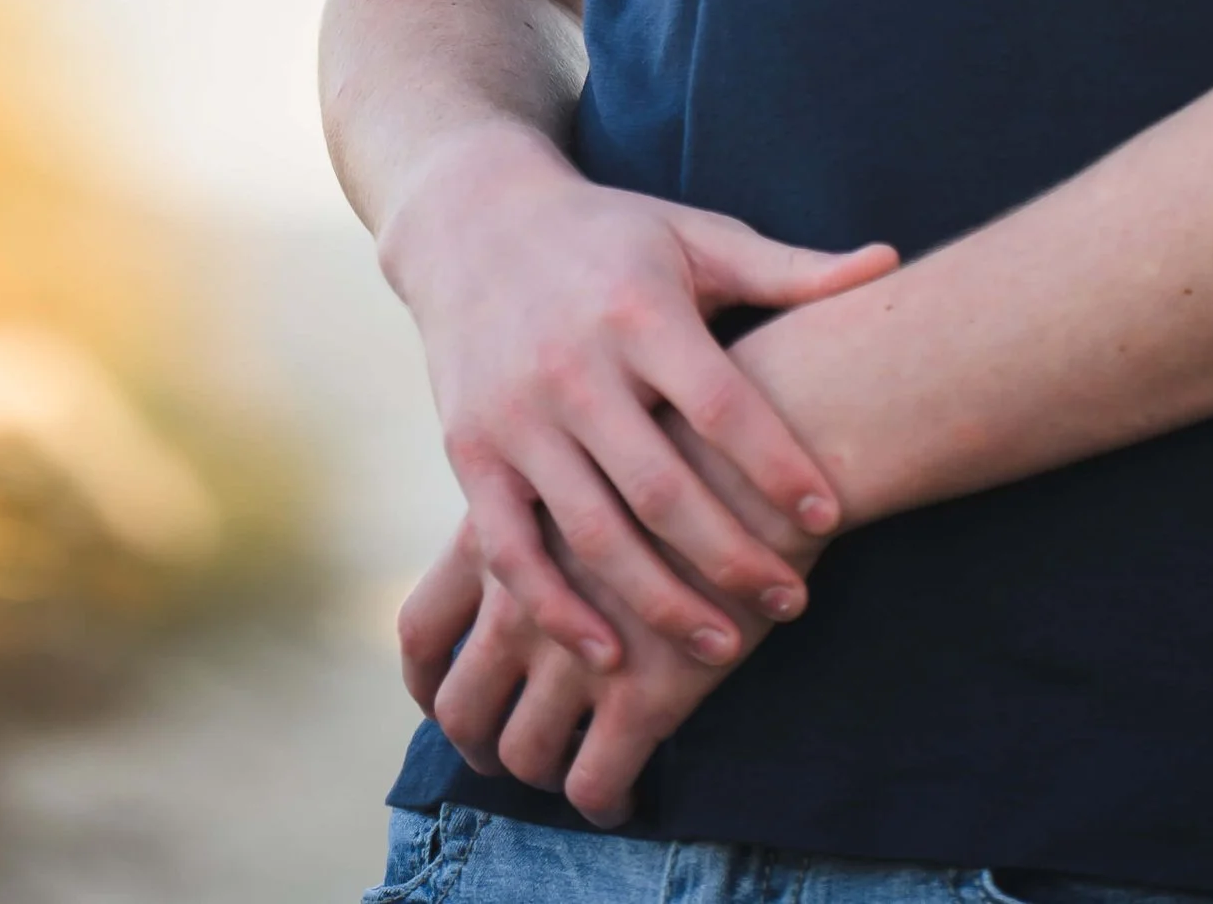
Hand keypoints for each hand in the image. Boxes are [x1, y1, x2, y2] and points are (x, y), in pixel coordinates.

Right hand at [381, 124, 889, 671]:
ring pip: (593, 534)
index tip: (828, 517)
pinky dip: (558, 609)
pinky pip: (511, 550)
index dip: (777, 467)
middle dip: (733, 557)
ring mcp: (516, 416)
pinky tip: (611, 653)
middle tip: (791, 602)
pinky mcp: (470, 454)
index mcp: (639, 309)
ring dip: (660, 602)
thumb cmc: (613, 237)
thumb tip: (891, 263)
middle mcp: (573, 365)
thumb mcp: (696, 239)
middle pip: (662, 489)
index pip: (720, 405)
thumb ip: (789, 269)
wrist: (475, 221)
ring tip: (723, 646)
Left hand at [401, 439, 820, 827]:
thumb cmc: (704, 413)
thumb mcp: (594, 414)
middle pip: (461, 705)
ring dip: (544, 774)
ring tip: (570, 775)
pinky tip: (628, 794)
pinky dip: (605, 799)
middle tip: (502, 753)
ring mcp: (576, 648)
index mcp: (501, 529)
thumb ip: (558, 474)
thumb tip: (550, 517)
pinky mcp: (645, 689)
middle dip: (477, 742)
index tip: (442, 694)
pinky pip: (597, 778)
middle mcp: (519, 594)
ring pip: (526, 753)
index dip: (426, 677)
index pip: (423, 627)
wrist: (789, 422)